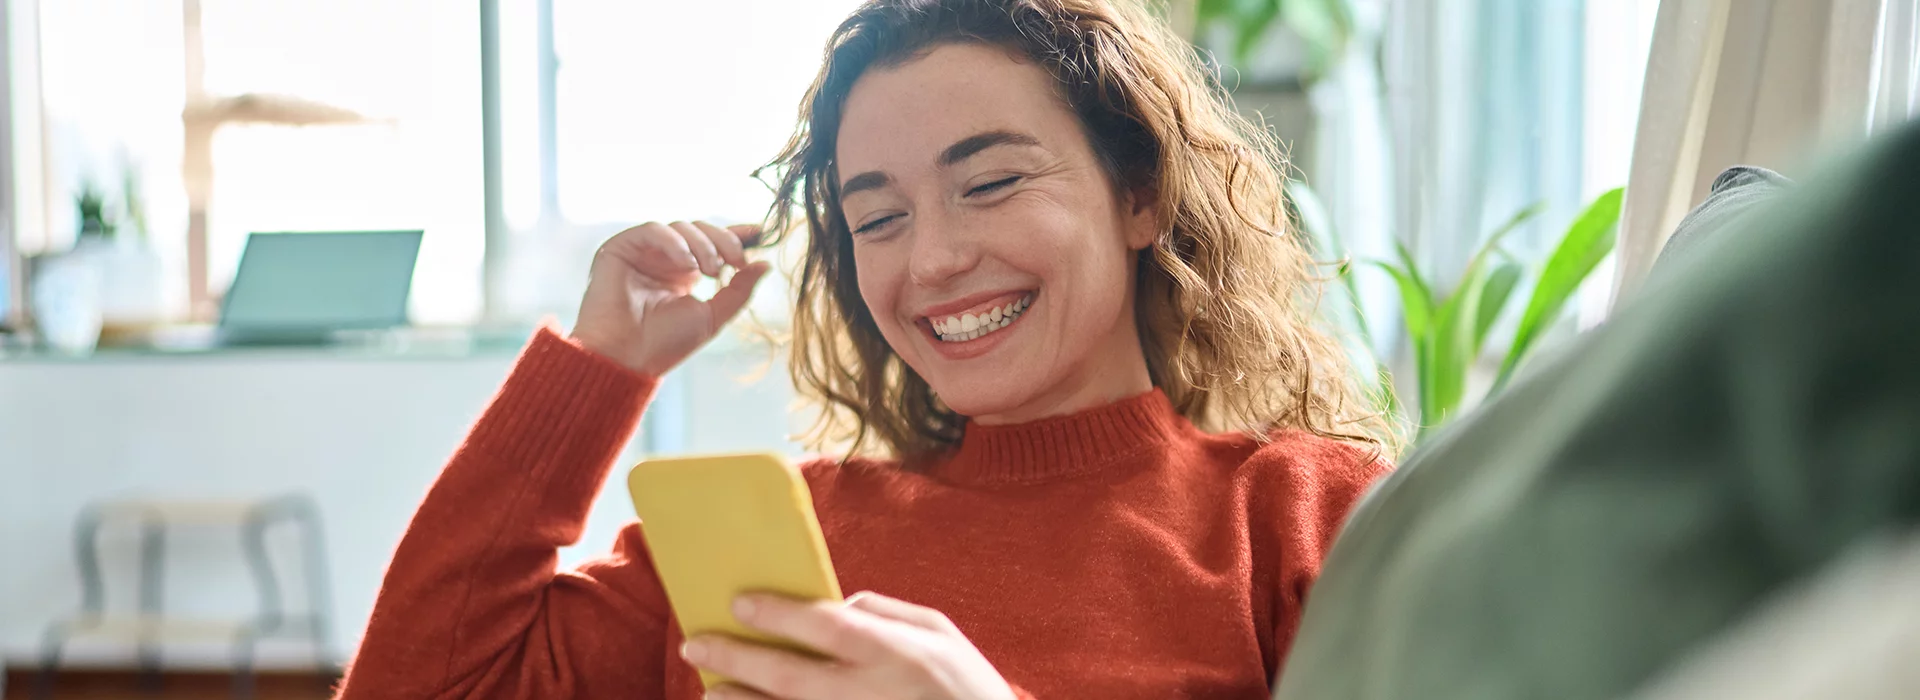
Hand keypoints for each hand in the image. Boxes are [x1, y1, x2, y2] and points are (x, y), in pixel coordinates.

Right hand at [570, 221, 770, 376]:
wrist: (627, 358)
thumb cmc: (665, 344)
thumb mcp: (713, 316)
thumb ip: (739, 290)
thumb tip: (766, 264)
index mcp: (684, 273)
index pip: (712, 243)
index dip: (736, 234)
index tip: (760, 231)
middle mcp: (663, 259)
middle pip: (700, 230)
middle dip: (724, 241)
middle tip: (736, 262)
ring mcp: (642, 253)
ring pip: (680, 227)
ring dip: (703, 245)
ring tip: (710, 271)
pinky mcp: (620, 248)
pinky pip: (653, 230)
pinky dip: (674, 242)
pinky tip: (687, 264)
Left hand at [682, 592, 1018, 699]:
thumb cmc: (968, 691)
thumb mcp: (944, 638)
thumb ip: (890, 613)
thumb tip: (841, 603)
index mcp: (895, 654)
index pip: (823, 623)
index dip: (775, 611)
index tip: (738, 602)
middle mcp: (868, 694)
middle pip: (787, 674)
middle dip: (736, 657)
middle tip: (698, 644)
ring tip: (712, 690)